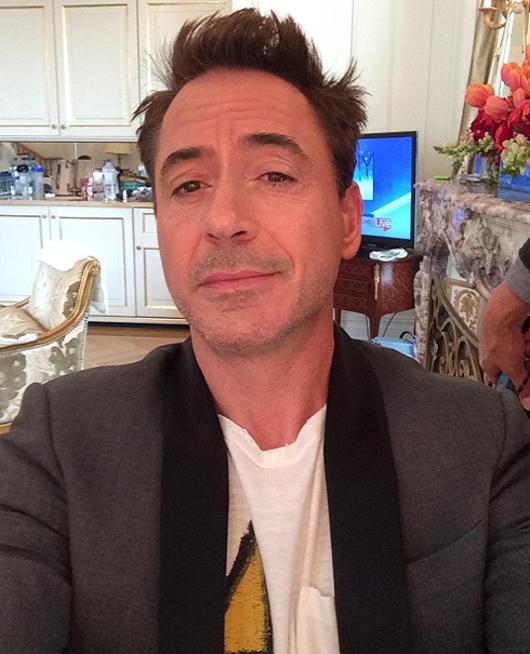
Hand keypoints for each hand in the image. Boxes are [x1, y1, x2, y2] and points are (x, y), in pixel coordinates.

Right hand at [479, 281, 529, 407]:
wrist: (503, 310)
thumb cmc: (499, 335)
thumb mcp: (514, 367)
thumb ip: (522, 385)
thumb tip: (526, 402)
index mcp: (487, 364)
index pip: (502, 381)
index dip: (515, 382)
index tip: (524, 381)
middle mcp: (493, 352)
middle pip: (516, 365)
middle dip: (524, 360)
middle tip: (524, 354)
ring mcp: (503, 340)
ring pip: (522, 352)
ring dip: (527, 348)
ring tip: (525, 341)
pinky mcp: (511, 329)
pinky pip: (524, 339)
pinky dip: (527, 338)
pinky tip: (525, 334)